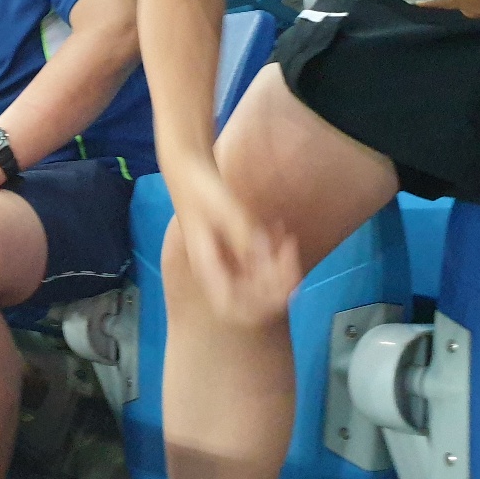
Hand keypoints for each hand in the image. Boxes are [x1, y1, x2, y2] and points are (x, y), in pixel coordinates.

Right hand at [168, 161, 302, 323]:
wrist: (189, 172)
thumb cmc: (201, 189)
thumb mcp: (223, 209)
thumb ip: (243, 233)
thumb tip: (265, 255)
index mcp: (207, 269)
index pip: (230, 306)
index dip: (258, 305)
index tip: (279, 279)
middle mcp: (217, 272)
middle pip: (250, 299)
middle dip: (277, 282)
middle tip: (289, 250)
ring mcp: (227, 263)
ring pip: (258, 284)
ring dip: (279, 268)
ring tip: (287, 239)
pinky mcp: (235, 251)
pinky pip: (259, 265)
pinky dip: (273, 254)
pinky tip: (279, 231)